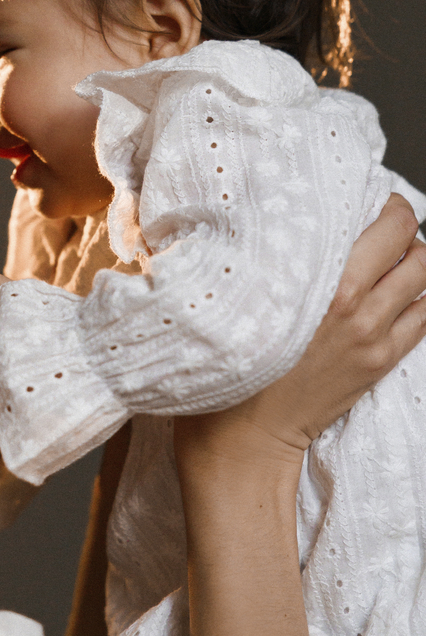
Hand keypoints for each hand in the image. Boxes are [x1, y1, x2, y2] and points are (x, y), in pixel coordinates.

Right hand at [176, 193, 425, 477]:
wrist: (245, 435)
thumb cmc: (229, 360)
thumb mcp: (238, 294)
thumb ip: (263, 255)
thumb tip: (266, 217)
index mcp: (322, 282)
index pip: (385, 225)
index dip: (388, 206)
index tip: (375, 200)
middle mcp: (356, 304)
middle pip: (414, 247)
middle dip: (406, 230)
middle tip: (388, 225)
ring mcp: (374, 336)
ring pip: (424, 280)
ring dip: (415, 263)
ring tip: (393, 259)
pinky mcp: (380, 363)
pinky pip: (424, 319)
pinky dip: (421, 300)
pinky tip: (399, 295)